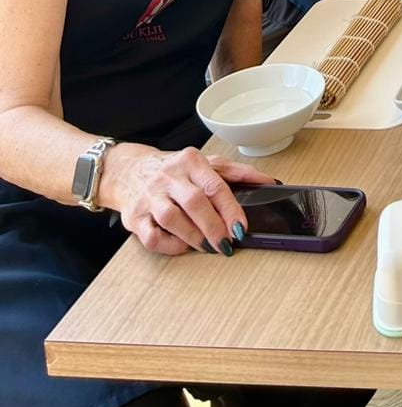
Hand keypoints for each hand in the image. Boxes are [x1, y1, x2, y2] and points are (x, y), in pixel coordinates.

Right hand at [103, 145, 275, 255]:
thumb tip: (269, 182)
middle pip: (194, 202)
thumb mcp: (204, 163)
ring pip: (172, 219)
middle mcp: (169, 177)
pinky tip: (182, 245)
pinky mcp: (135, 217)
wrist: (127, 170)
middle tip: (227, 243)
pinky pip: (151, 237)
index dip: (230, 209)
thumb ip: (235, 172)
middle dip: (214, 226)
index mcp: (190, 161)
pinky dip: (169, 245)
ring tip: (208, 246)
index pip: (214, 185)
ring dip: (193, 237)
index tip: (241, 227)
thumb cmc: (173, 170)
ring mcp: (150, 197)